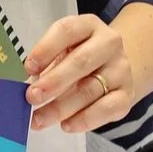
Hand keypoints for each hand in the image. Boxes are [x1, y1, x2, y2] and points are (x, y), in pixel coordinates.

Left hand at [21, 14, 138, 133]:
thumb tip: (25, 86)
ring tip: (39, 119)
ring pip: (90, 89)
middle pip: (81, 61)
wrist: (114, 68)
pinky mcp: (126, 95)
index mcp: (88, 26)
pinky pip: (106, 109)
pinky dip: (84, 119)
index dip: (46, 49)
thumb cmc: (79, 58)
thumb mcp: (62, 51)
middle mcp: (109, 43)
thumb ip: (45, 64)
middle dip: (53, 81)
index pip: (67, 30)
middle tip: (31, 97)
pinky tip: (66, 125)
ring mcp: (121, 69)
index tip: (28, 68)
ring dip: (61, 107)